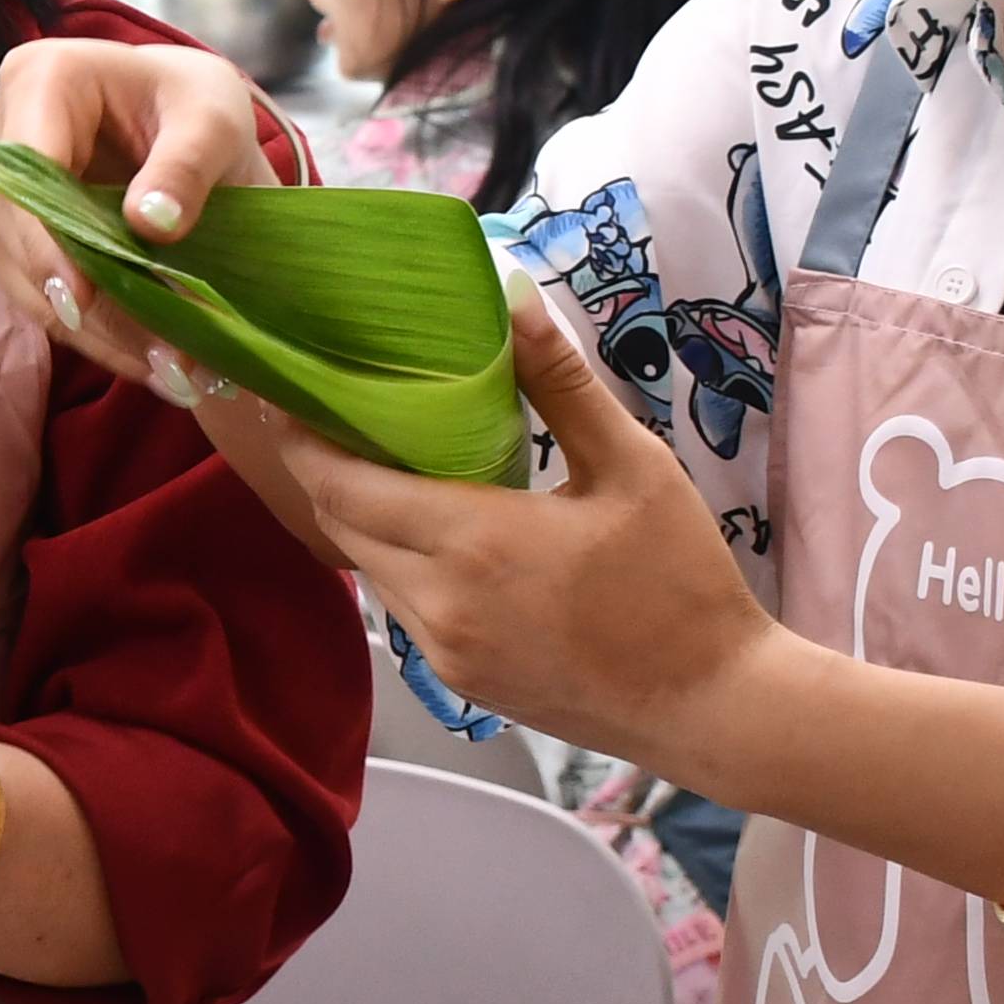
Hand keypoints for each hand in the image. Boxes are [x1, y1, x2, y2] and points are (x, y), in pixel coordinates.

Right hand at [0, 31, 285, 386]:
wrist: (188, 125)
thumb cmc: (195, 105)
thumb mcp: (214, 120)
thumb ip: (188, 163)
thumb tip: (151, 223)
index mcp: (39, 79)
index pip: (23, 164)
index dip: (47, 237)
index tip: (84, 298)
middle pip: (13, 227)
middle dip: (81, 298)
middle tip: (157, 355)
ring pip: (21, 273)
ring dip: (93, 331)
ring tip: (171, 371)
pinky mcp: (13, 238)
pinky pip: (39, 294)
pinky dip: (96, 334)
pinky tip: (152, 363)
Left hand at [207, 288, 777, 774]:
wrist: (711, 704)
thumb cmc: (682, 581)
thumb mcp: (634, 467)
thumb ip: (561, 384)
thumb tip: (514, 298)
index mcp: (473, 542)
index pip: (342, 485)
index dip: (304, 439)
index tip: (292, 391)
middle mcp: (438, 602)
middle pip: (341, 524)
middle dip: (326, 467)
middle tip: (338, 411)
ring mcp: (442, 651)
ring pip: (367, 567)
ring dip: (362, 515)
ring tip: (385, 458)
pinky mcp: (458, 680)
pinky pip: (401, 606)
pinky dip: (398, 559)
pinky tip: (434, 525)